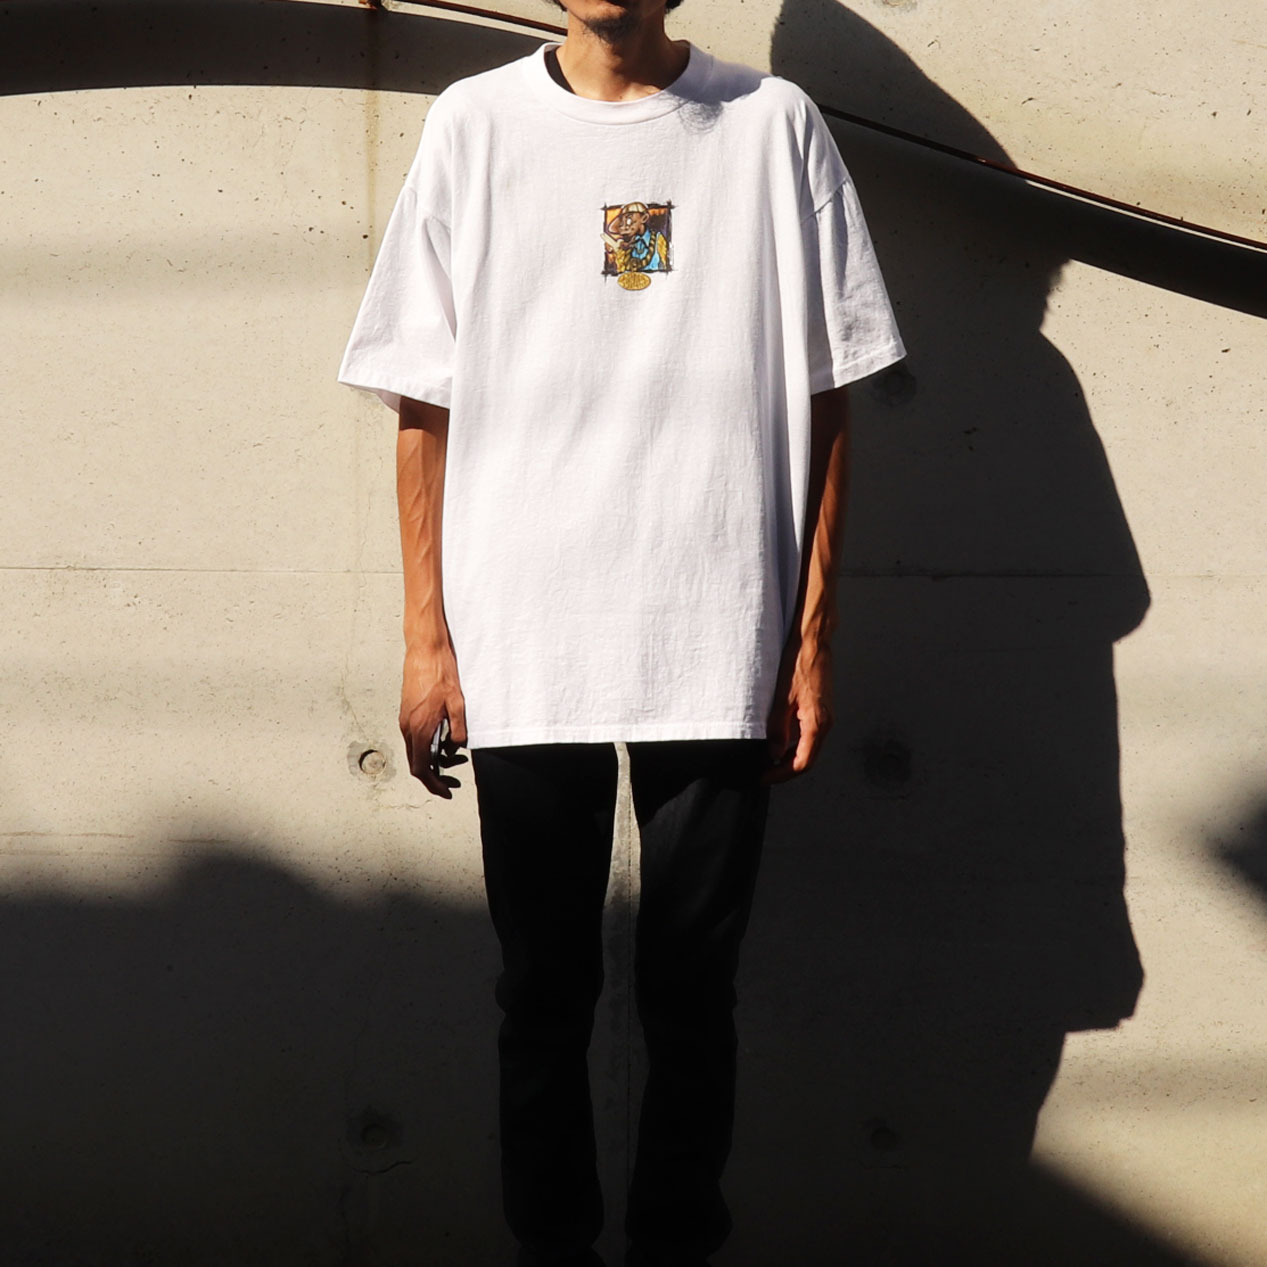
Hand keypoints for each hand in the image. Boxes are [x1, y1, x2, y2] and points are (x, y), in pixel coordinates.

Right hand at [399, 644, 468, 798]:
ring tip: (455, 758)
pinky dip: (428, 747)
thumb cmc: (441, 674)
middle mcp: (408, 727)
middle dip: (434, 776)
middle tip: (453, 781)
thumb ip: (458, 731)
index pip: (421, 768)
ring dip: (432, 760)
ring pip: (415, 751)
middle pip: (416, 764)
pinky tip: (445, 741)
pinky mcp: (407, 713)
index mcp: (419, 728)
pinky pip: (415, 738)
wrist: (424, 651)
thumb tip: (455, 748)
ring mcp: (405, 720)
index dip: (433, 784)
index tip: (446, 791)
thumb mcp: (458, 704)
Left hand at [763, 637, 833, 784]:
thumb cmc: (799, 664)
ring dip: (789, 757)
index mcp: (817, 723)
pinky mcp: (821, 709)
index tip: (763, 777)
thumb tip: (773, 754)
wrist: (813, 642)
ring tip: (767, 760)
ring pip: (808, 748)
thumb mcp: (781, 698)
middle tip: (763, 772)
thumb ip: (778, 729)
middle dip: (784, 769)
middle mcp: (825, 723)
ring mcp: (825, 716)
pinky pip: (809, 735)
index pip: (802, 763)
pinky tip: (778, 741)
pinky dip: (794, 744)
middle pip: (807, 759)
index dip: (781, 774)